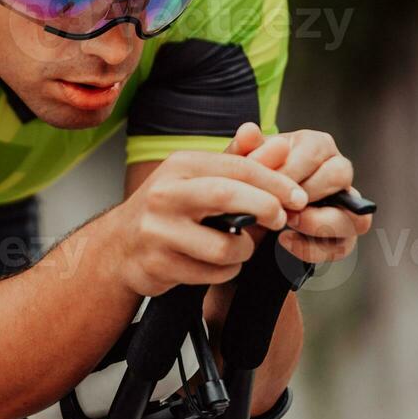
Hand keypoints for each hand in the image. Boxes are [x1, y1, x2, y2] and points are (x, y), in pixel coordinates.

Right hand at [113, 139, 307, 296]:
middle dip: (265, 208)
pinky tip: (216, 264)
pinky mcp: (158, 264)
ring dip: (244, 250)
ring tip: (239, 247)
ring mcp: (158, 230)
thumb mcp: (200, 178)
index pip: (237, 166)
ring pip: (225, 245)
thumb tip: (282, 146)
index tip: (298, 196)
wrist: (119, 246)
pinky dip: (226, 271)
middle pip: (227, 196)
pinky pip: (213, 272)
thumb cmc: (170, 209)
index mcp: (179, 166)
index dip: (275, 181)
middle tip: (281, 219)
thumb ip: (242, 163)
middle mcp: (165, 194)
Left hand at [233, 123, 371, 264]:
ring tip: (287, 221)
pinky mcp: (341, 234)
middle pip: (341, 176)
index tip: (266, 183)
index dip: (289, 170)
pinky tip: (284, 240)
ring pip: (354, 214)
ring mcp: (345, 204)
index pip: (316, 151)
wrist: (253, 206)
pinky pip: (342, 246)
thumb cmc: (254, 176)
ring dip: (317, 222)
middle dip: (308, 192)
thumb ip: (243, 147)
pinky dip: (313, 248)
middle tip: (279, 202)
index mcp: (317, 145)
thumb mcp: (243, 161)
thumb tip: (249, 131)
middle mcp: (337, 170)